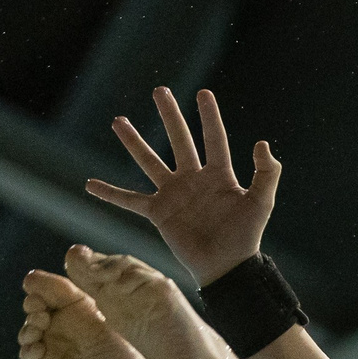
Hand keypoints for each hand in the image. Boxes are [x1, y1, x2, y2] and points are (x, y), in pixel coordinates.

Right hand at [85, 86, 281, 286]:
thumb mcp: (262, 202)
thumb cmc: (246, 236)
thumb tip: (262, 143)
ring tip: (118, 121)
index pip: (214, 138)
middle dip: (170, 115)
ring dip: (134, 142)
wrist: (226, 267)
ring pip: (149, 162)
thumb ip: (267, 173)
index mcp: (219, 174)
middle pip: (179, 140)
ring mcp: (174, 194)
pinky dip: (110, 193)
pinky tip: (90, 184)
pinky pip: (129, 200)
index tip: (203, 93)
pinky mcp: (159, 213)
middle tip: (160, 91)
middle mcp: (194, 179)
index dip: (209, 116)